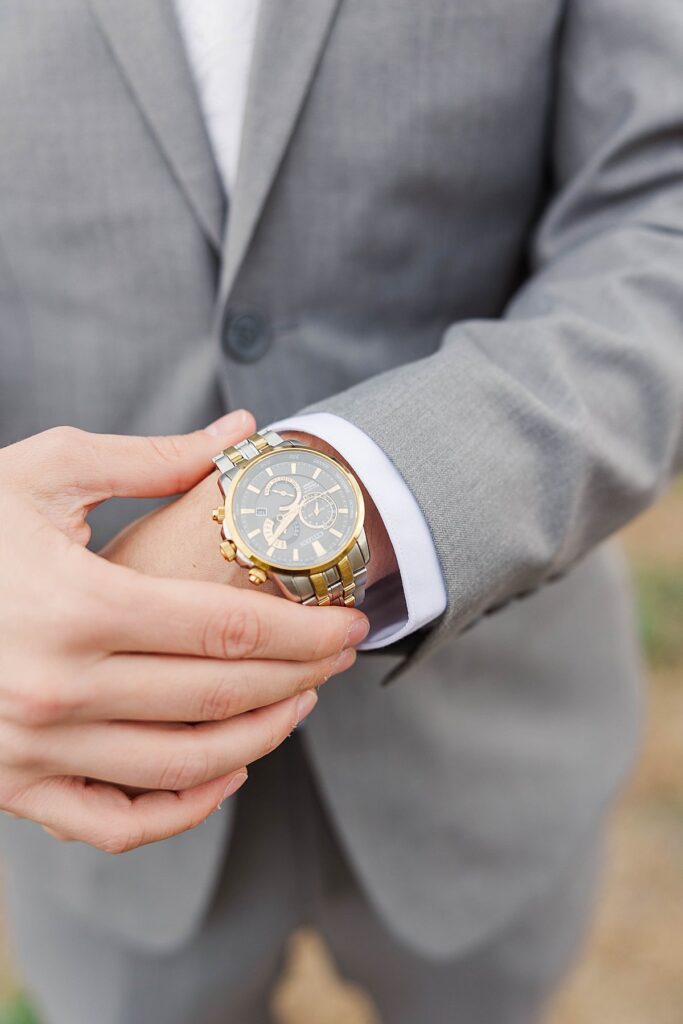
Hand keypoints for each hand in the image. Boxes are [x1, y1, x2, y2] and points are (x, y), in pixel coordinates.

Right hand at [0, 415, 366, 852]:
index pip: (231, 631)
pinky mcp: (16, 785)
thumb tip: (238, 428)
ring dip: (263, 736)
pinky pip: (120, 823)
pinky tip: (228, 772)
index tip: (351, 621)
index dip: (307, 629)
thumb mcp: (45, 472)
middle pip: (223, 696)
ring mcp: (35, 749)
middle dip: (302, 675)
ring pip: (188, 765)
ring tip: (301, 701)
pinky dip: (187, 809)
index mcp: (78, 606)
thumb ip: (149, 457)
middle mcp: (59, 689)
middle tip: (340, 653)